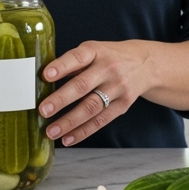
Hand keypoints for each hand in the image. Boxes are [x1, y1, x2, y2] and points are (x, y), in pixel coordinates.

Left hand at [37, 40, 153, 146]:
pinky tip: (68, 138)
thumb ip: (72, 63)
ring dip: (69, 122)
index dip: (62, 66)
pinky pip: (101, 121)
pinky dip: (83, 131)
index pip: (78, 57)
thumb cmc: (109, 57)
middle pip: (83, 86)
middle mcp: (108, 69)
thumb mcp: (94, 51)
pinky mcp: (123, 105)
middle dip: (61, 99)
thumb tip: (42, 81)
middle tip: (43, 110)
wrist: (146, 64)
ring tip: (51, 131)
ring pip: (91, 107)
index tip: (46, 75)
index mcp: (96, 51)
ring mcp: (117, 88)